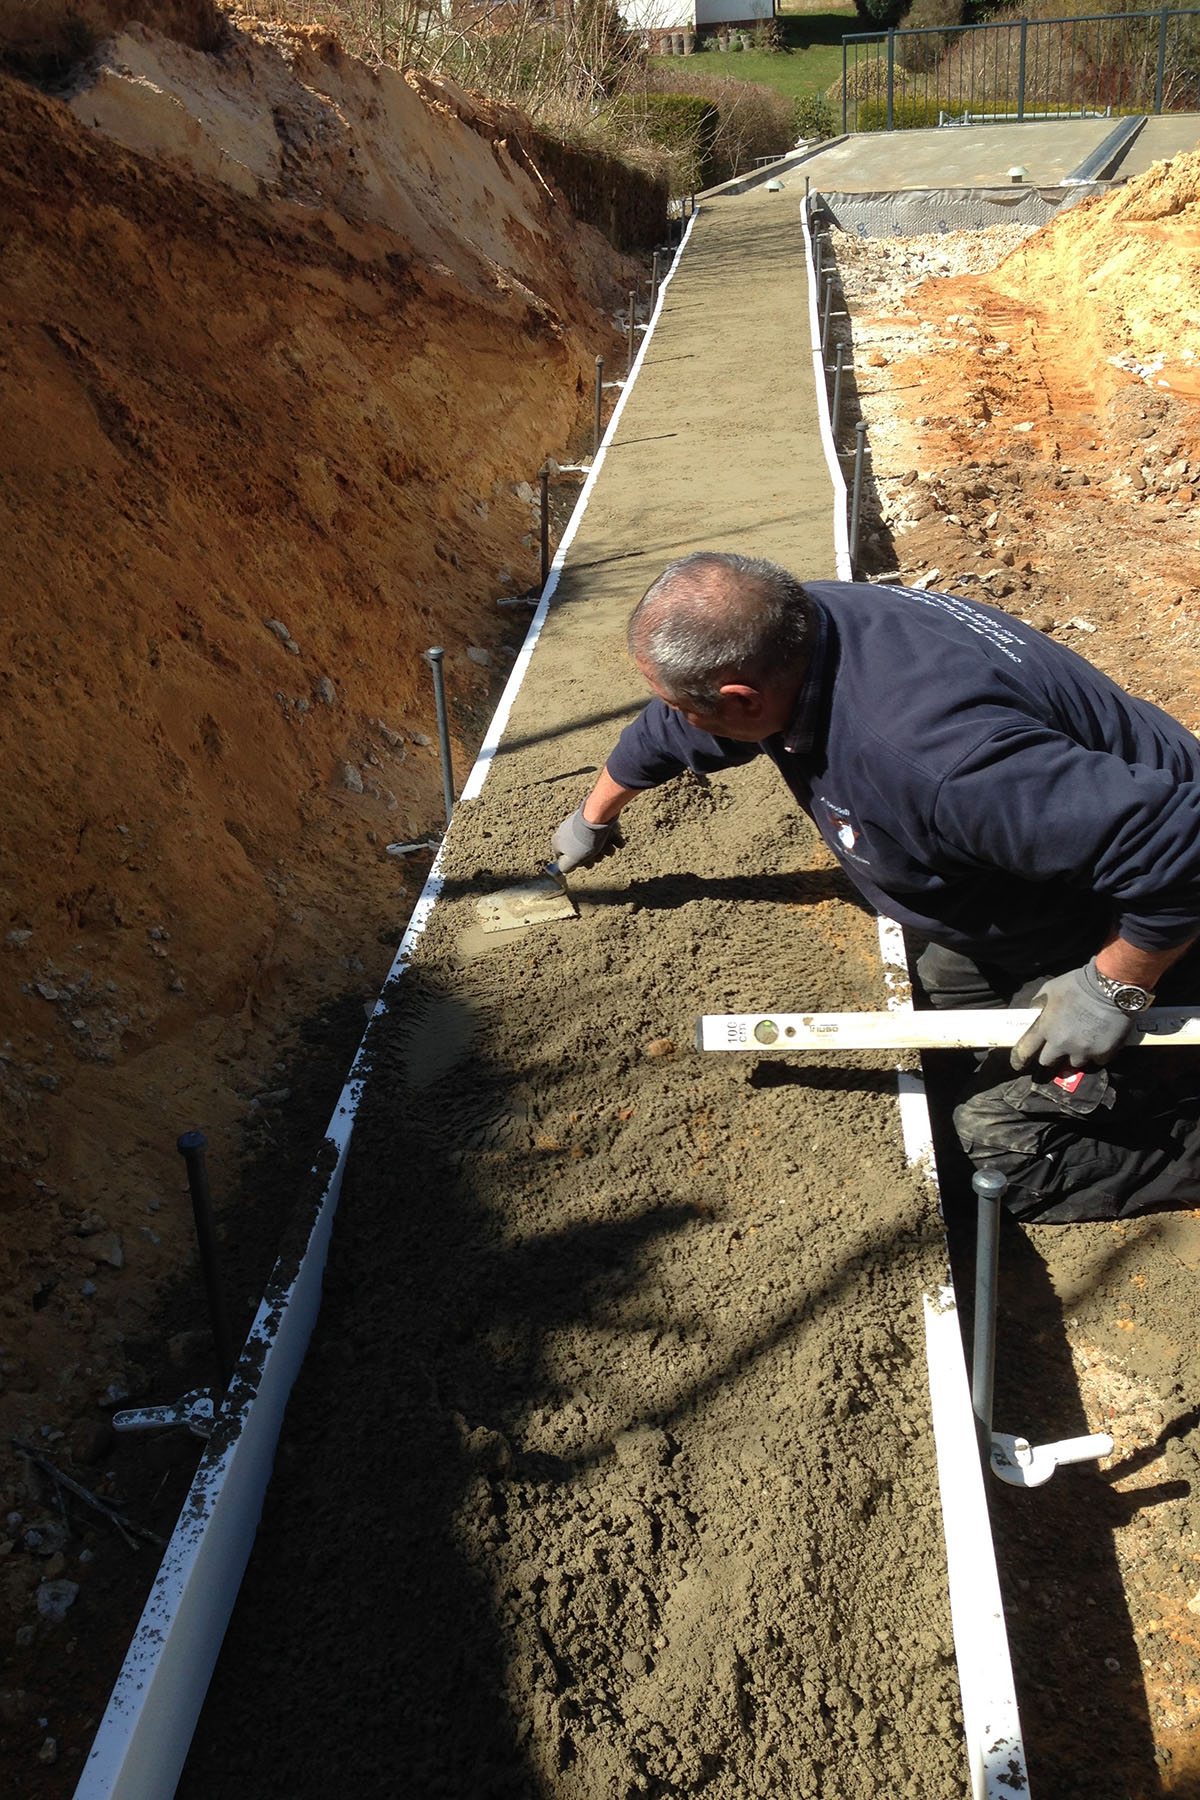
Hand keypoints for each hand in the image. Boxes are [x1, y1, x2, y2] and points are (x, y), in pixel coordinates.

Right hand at [551, 803, 617, 872]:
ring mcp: (583, 824)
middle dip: (594, 857)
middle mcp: (569, 831)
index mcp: (559, 840)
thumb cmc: (584, 839)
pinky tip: (617, 842)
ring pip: (596, 843)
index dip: (576, 863)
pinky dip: (613, 839)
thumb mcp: (572, 859)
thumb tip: (564, 869)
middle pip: (583, 851)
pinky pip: (605, 834)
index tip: (585, 863)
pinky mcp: (597, 820)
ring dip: (606, 849)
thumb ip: (565, 867)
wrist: (598, 816)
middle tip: (599, 856)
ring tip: (609, 848)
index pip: (563, 857)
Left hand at [1010, 960, 1135, 1072]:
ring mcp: (1082, 1051)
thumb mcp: (1049, 990)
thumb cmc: (1077, 984)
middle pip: (1048, 1061)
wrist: (1110, 986)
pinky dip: (1097, 1054)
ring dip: (1076, 1055)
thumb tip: (1034, 1016)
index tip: (1020, 1062)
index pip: (1025, 1050)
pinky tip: (1101, 1041)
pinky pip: (1097, 1061)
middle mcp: (1061, 1044)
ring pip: (1074, 1063)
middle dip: (1052, 1056)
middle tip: (1060, 1048)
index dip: (1021, 1057)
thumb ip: (1038, 1006)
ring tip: (1084, 1042)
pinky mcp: (1102, 1054)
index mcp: (1045, 1028)